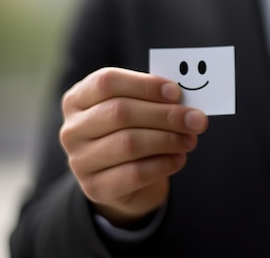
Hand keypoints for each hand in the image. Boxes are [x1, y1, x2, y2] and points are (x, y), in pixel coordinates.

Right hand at [59, 67, 207, 226]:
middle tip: (196, 119)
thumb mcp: (137, 111)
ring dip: (168, 140)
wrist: (121, 182)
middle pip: (120, 112)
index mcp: (78, 99)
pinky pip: (134, 173)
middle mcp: (73, 129)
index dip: (144, 85)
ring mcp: (79, 160)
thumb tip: (185, 102)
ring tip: (191, 139)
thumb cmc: (132, 133)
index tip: (176, 92)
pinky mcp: (95, 188)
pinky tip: (179, 158)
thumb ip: (154, 100)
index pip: (107, 82)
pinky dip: (163, 164)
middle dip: (165, 115)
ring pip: (129, 143)